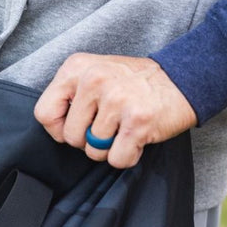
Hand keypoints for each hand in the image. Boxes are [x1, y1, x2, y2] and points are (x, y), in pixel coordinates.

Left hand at [34, 53, 197, 168]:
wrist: (183, 78)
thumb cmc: (135, 81)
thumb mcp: (95, 72)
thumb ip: (71, 94)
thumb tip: (54, 127)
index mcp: (76, 67)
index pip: (44, 113)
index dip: (59, 129)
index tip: (77, 126)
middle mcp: (93, 80)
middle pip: (70, 137)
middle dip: (88, 141)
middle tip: (109, 126)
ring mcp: (115, 100)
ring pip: (94, 151)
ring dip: (110, 148)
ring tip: (125, 128)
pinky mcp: (137, 121)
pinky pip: (117, 159)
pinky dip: (127, 156)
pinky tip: (137, 138)